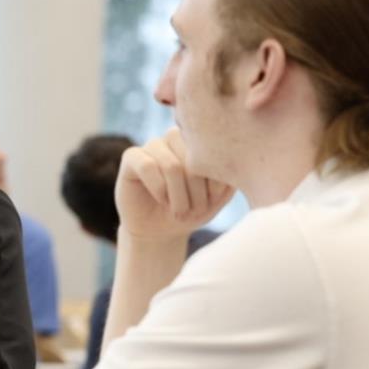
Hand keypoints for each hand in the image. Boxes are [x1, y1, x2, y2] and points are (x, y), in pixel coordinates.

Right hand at [114, 128, 233, 240]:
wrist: (162, 230)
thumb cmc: (193, 210)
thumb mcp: (218, 196)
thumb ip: (228, 177)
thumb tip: (236, 161)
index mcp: (200, 142)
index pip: (214, 151)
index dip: (216, 180)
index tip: (215, 200)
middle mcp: (176, 138)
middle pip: (192, 157)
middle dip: (197, 191)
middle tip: (197, 211)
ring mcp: (153, 145)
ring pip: (172, 165)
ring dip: (179, 195)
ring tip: (180, 212)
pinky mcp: (131, 157)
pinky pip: (148, 167)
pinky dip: (159, 189)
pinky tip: (163, 201)